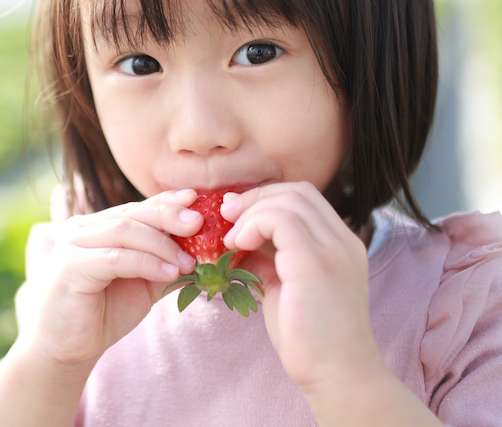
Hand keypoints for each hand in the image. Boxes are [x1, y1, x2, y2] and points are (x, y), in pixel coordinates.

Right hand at [26, 189, 201, 367]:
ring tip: (189, 262)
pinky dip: (147, 263)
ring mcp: (72, 244)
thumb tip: (208, 254)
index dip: (167, 201)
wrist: (69, 346)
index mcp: (97, 226)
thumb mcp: (144, 284)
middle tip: (199, 224)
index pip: (137, 206)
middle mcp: (81, 228)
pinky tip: (168, 273)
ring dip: (162, 245)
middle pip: (132, 213)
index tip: (196, 198)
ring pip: (125, 231)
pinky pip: (116, 258)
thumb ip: (167, 264)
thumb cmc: (105, 312)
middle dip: (169, 216)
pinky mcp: (71, 267)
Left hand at [220, 182, 380, 393]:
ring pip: (288, 200)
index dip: (266, 198)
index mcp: (340, 244)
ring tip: (230, 240)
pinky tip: (238, 246)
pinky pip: (281, 220)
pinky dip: (253, 224)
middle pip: (297, 191)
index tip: (236, 215)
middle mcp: (343, 241)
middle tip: (225, 217)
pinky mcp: (316, 263)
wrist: (337, 376)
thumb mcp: (285, 286)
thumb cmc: (309, 339)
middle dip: (255, 198)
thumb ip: (269, 258)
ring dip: (250, 212)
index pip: (304, 198)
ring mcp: (334, 249)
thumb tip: (238, 238)